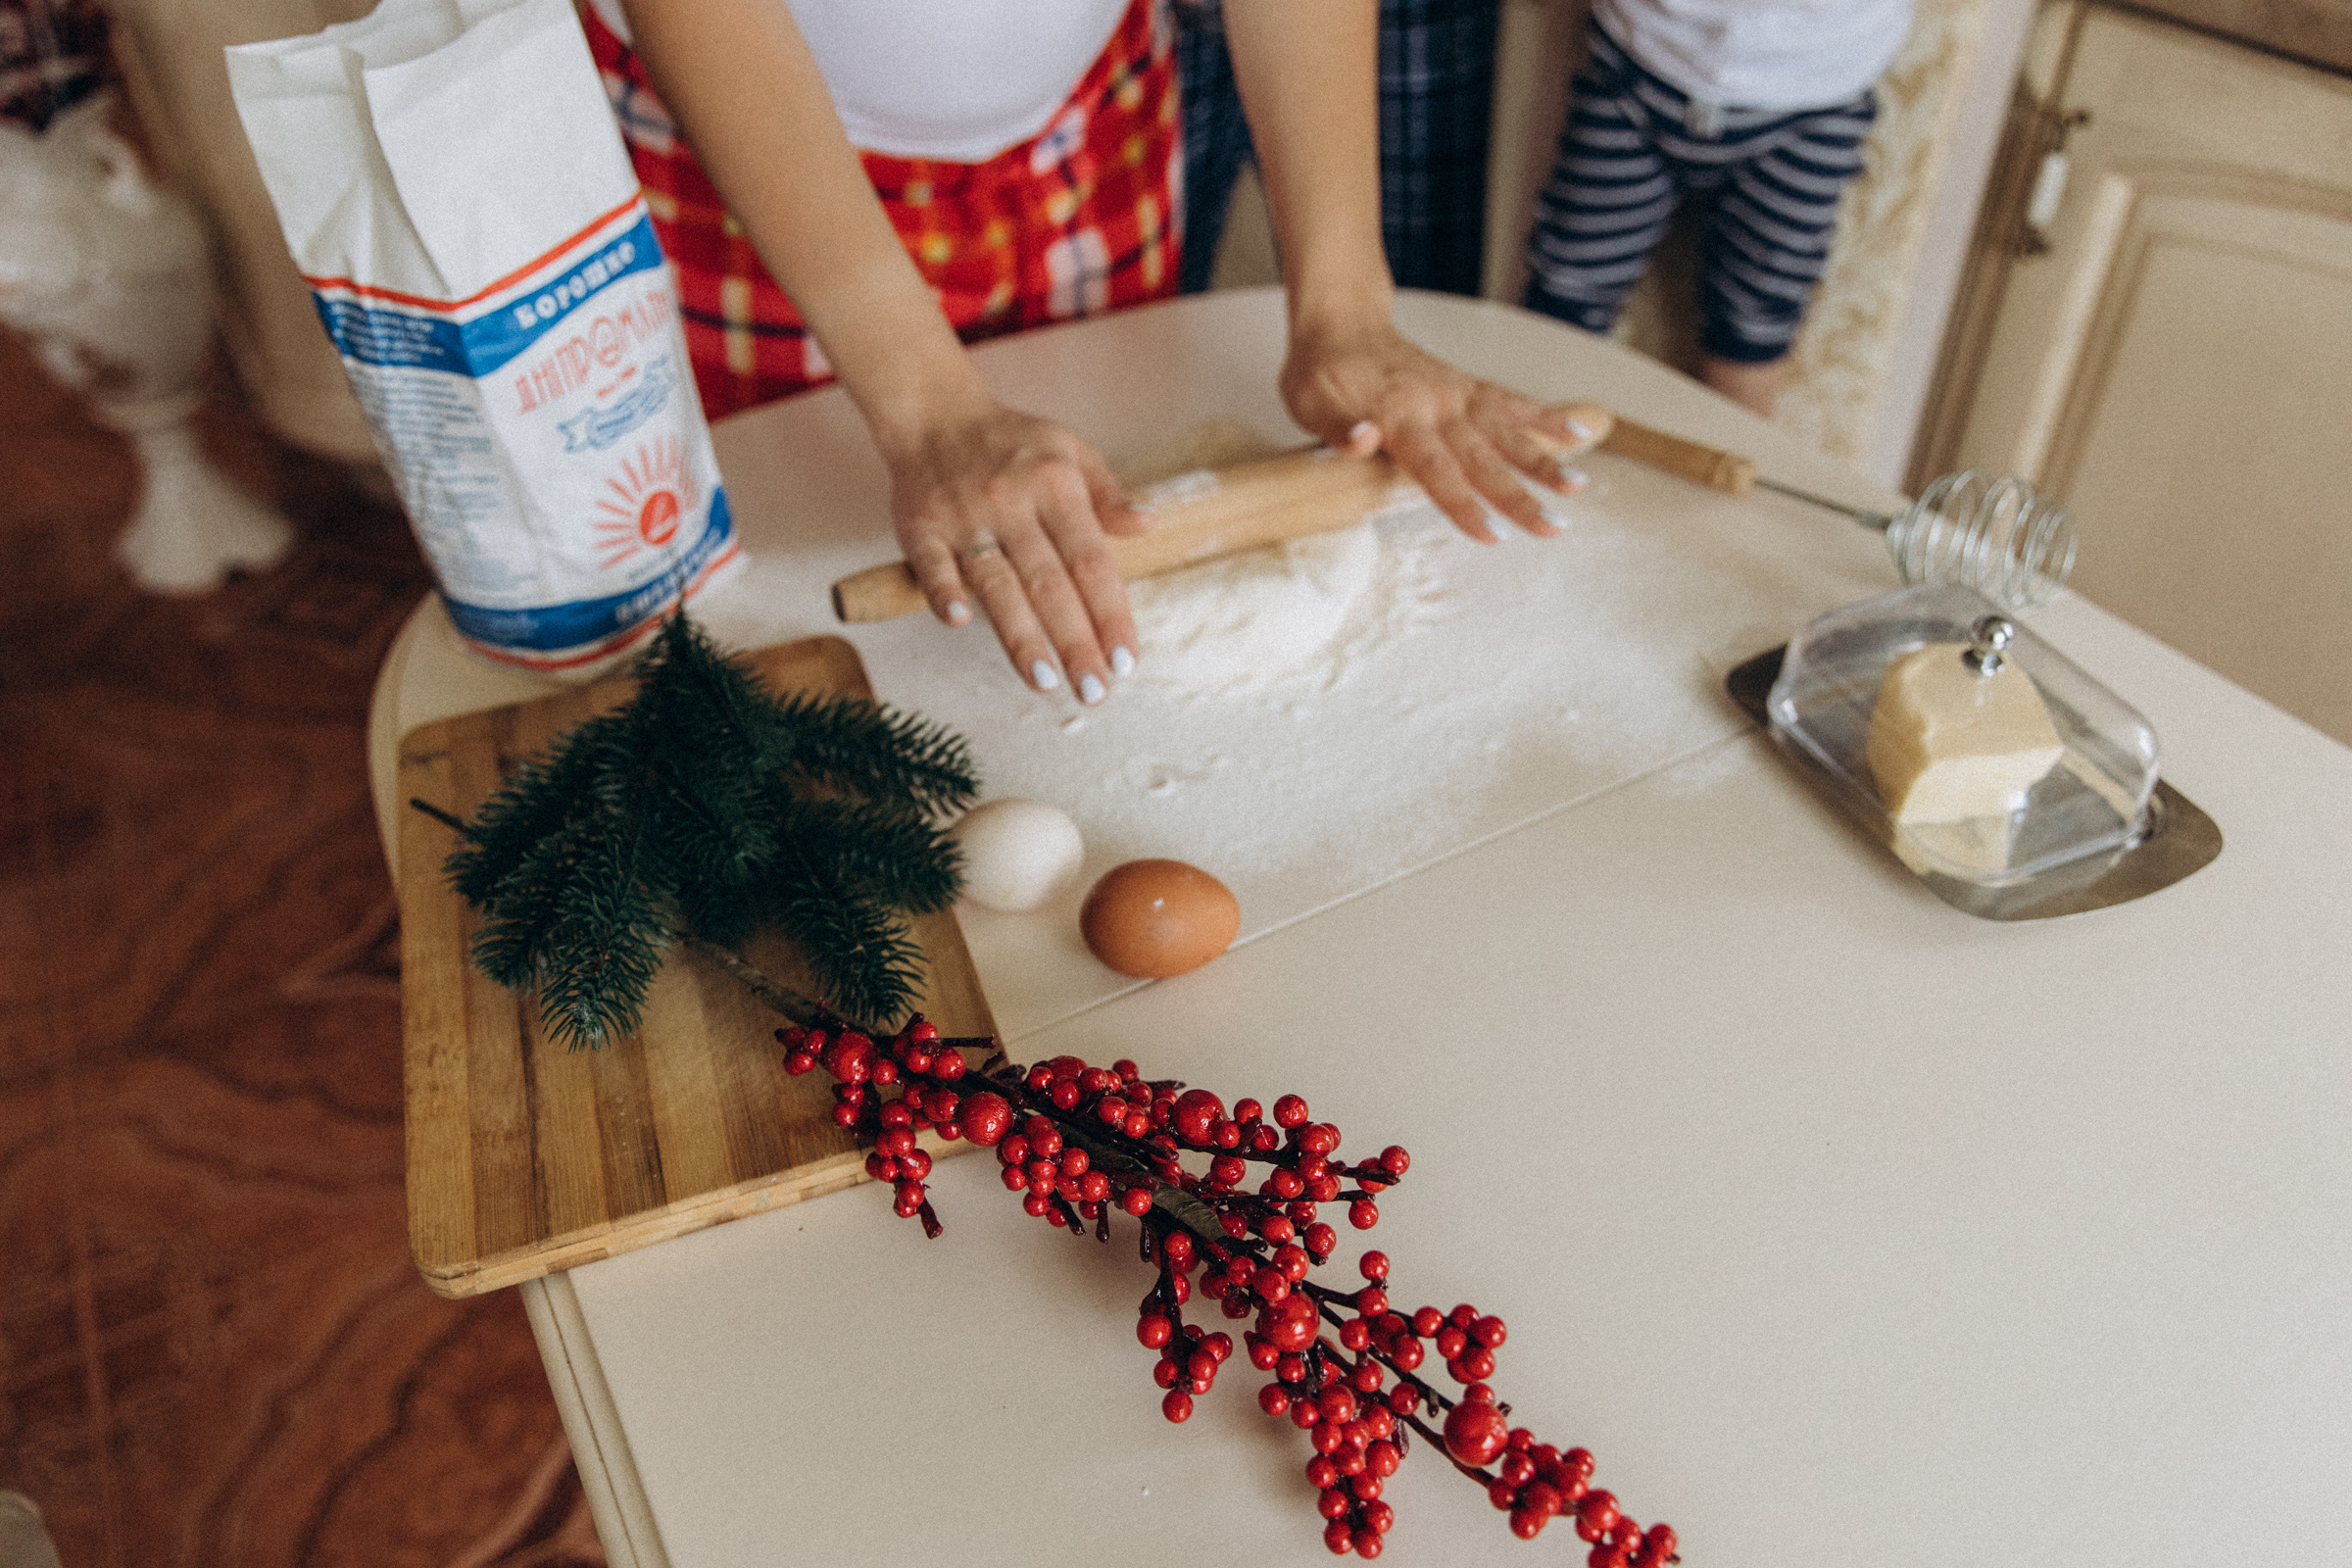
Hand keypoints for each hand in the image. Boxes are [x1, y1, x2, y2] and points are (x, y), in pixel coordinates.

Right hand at [880, 394, 1148, 701]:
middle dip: (1076, 642)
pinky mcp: (920, 526)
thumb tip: (1149, 523)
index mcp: (1056, 487)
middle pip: (1050, 583)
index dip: (1111, 613)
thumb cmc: (1012, 443)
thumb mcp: (1071, 452)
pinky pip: (931, 564)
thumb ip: (1108, 495)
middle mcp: (1012, 503)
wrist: (933, 412)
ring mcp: (964, 516)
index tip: (1127, 659)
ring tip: (1045, 682)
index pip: (1091, 562)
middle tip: (1096, 691)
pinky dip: (942, 591)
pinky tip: (959, 623)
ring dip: (1020, 635)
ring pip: (996, 583)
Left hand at [1278, 320, 1602, 542]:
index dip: (1464, 505)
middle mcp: (1436, 405)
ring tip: (1577, 489)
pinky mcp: (1466, 385)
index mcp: (1398, 416)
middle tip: (1552, 528)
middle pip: (1483, 459)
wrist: (1340, 323)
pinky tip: (1578, 431)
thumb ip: (1339, 429)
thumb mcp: (1310, 403)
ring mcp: (1456, 393)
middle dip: (1519, 497)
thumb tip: (1366, 439)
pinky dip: (1544, 416)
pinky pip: (1511, 401)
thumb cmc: (1320, 372)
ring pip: (1507, 432)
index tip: (1492, 535)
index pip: (1436, 471)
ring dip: (1544, 461)